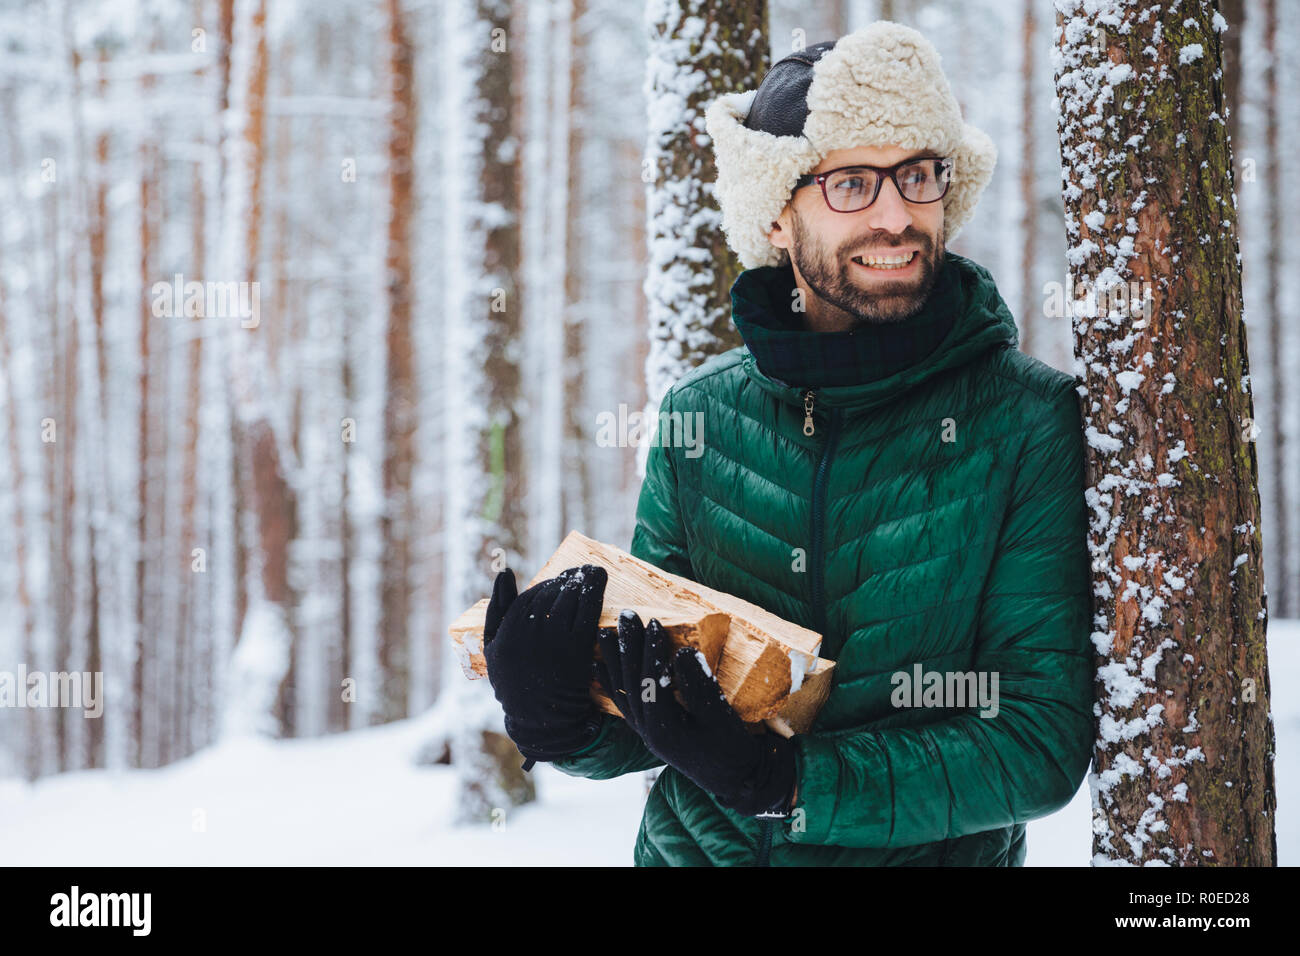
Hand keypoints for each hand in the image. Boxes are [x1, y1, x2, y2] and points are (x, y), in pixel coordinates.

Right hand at [483, 564, 607, 763]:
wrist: (542, 719)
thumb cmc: (516, 681)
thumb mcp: (493, 646)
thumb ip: (497, 607)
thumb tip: (505, 571)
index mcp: (508, 630)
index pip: (532, 595)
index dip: (549, 585)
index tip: (561, 582)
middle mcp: (528, 631)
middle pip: (553, 593)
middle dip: (568, 579)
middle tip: (580, 573)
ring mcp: (553, 638)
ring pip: (570, 596)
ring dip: (582, 579)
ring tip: (590, 574)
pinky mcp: (576, 646)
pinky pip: (586, 609)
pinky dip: (594, 591)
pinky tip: (599, 582)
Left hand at [594, 610, 796, 816]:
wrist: (736, 778)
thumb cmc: (733, 748)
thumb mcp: (722, 717)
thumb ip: (702, 686)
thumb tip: (683, 652)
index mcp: (666, 729)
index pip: (651, 682)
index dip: (651, 651)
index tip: (653, 623)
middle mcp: (649, 732)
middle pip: (631, 684)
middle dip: (627, 648)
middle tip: (625, 616)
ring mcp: (646, 733)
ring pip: (622, 693)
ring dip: (613, 662)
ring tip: (603, 633)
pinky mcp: (648, 732)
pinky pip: (622, 705)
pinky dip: (609, 685)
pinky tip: (597, 668)